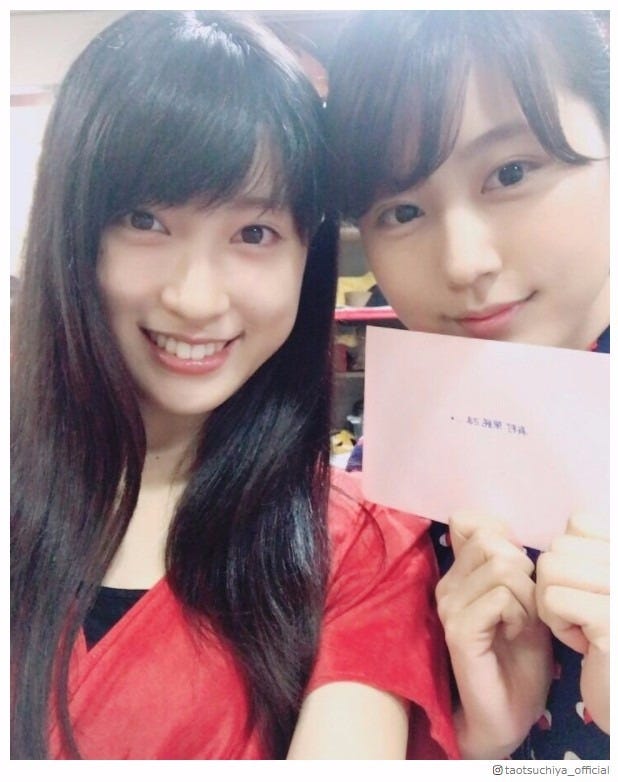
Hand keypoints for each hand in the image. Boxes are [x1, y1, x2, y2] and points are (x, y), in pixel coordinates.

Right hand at [436, 512, 552, 757]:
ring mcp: (448, 607)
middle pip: (492, 541)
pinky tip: (514, 633)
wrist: (507, 711)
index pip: (469, 521)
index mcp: (458, 573)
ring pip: (501, 568)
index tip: (517, 569)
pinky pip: (500, 598)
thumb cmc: (519, 655)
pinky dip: (519, 614)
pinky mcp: (459, 630)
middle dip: (523, 569)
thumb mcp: (522, 598)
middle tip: (524, 604)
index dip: (502, 535)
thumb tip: (501, 529)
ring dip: (526, 596)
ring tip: (520, 621)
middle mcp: (446, 584)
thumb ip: (509, 563)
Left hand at [536, 515, 608, 733]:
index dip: (569, 558)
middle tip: (583, 616)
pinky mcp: (610, 617)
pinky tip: (584, 644)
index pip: (580, 523)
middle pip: (560, 547)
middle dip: (557, 584)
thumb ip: (579, 550)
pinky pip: (552, 599)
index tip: (587, 592)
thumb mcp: (593, 583)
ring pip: (551, 568)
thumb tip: (529, 526)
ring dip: (554, 604)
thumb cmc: (602, 636)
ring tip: (583, 628)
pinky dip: (558, 624)